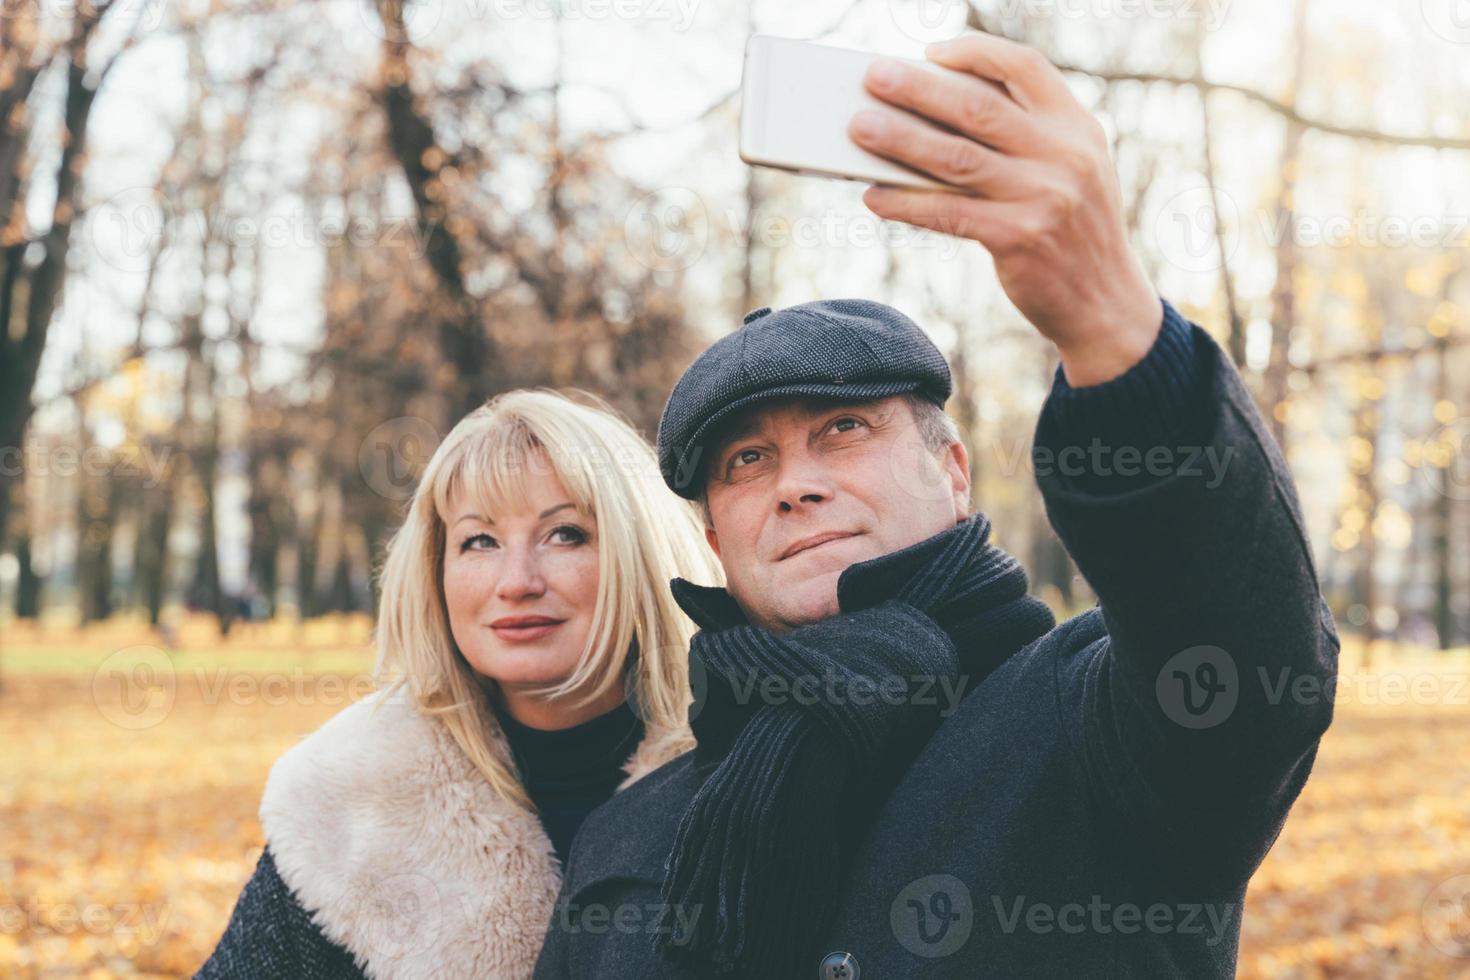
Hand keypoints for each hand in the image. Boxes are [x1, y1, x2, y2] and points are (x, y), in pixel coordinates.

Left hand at [848, 32, 1164, 386]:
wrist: (1105, 301)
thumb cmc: (1071, 228)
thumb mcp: (1073, 169)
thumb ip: (1028, 136)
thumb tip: (939, 112)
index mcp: (1077, 126)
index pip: (1025, 67)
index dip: (976, 53)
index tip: (932, 52)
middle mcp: (1063, 156)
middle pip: (978, 109)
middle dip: (920, 90)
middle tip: (874, 77)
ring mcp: (1043, 198)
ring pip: (956, 158)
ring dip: (901, 140)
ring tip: (860, 128)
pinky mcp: (1019, 239)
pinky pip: (949, 214)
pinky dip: (907, 204)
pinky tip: (874, 196)